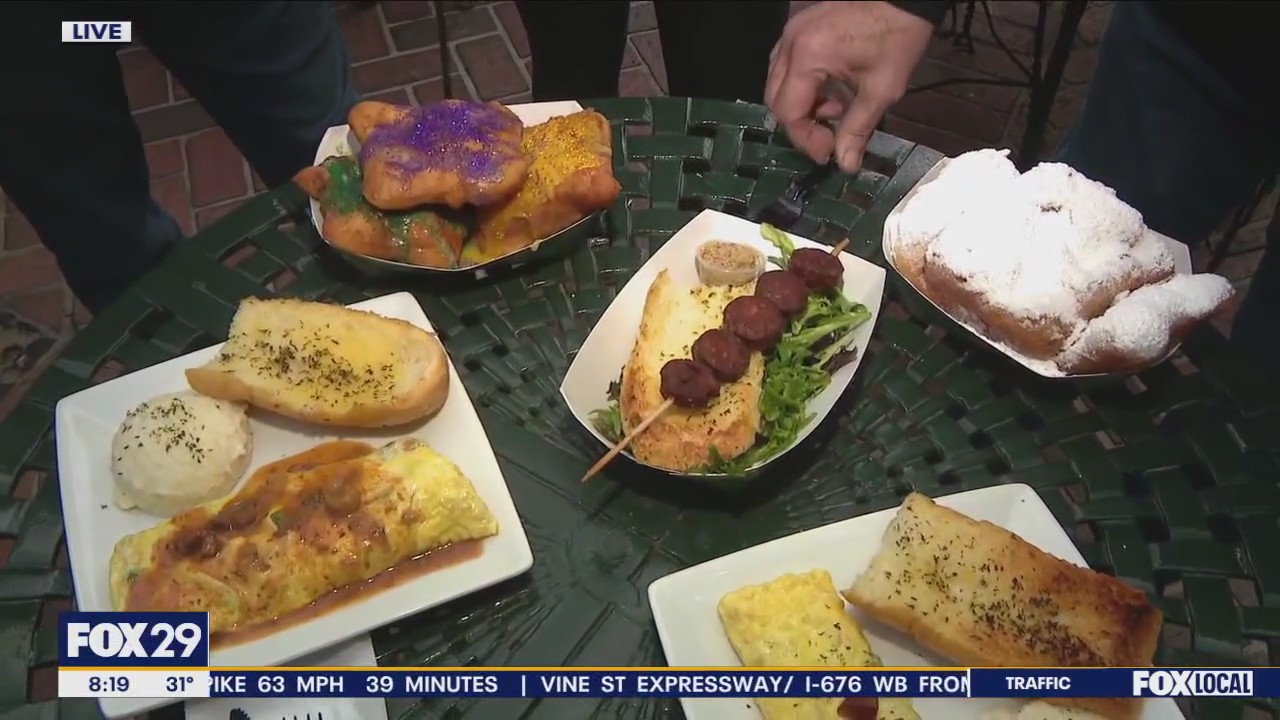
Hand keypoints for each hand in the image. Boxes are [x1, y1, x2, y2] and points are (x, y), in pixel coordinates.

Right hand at [766, 1, 933, 172]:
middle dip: (800, 124)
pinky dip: (802, 84)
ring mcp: (792, 32)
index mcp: (807, 58)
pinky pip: (787, 64)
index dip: (805, 139)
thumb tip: (846, 166)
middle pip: (776, 99)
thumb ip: (857, 129)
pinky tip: (829, 87)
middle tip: (829, 136)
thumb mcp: (881, 89)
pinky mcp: (800, 26)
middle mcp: (790, 44)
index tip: (829, 153)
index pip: (788, 112)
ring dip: (801, 104)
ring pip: (778, 82)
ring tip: (836, 109)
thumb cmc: (897, 37)